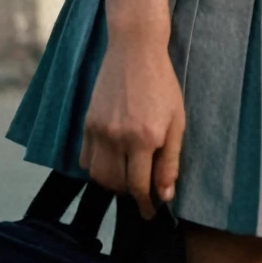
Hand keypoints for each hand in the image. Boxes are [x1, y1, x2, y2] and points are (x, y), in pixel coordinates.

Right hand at [79, 39, 185, 218]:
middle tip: (142, 190)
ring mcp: (98, 130)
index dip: (146, 204)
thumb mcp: (176, 121)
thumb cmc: (162, 84)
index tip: (151, 212)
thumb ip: (170, 160)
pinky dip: (95, 167)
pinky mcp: (87, 122)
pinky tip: (110, 161)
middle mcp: (117, 138)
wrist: (135, 50)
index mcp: (143, 139)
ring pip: (97, 176)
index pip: (138, 186)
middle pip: (116, 184)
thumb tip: (165, 195)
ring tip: (126, 176)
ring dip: (111, 183)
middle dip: (130, 193)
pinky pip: (85, 158)